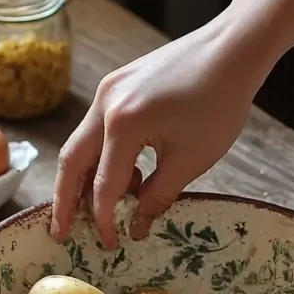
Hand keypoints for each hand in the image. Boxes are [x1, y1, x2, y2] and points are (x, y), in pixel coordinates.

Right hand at [52, 17, 264, 247]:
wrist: (233, 49)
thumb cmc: (220, 103)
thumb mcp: (191, 159)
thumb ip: (158, 196)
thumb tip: (135, 226)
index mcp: (122, 125)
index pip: (103, 185)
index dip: (104, 220)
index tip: (111, 244)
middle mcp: (104, 104)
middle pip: (72, 161)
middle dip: (65, 200)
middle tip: (61, 232)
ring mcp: (107, 90)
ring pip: (82, 143)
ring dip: (84, 178)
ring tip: (93, 209)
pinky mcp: (117, 84)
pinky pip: (99, 127)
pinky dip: (103, 155)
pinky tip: (126, 176)